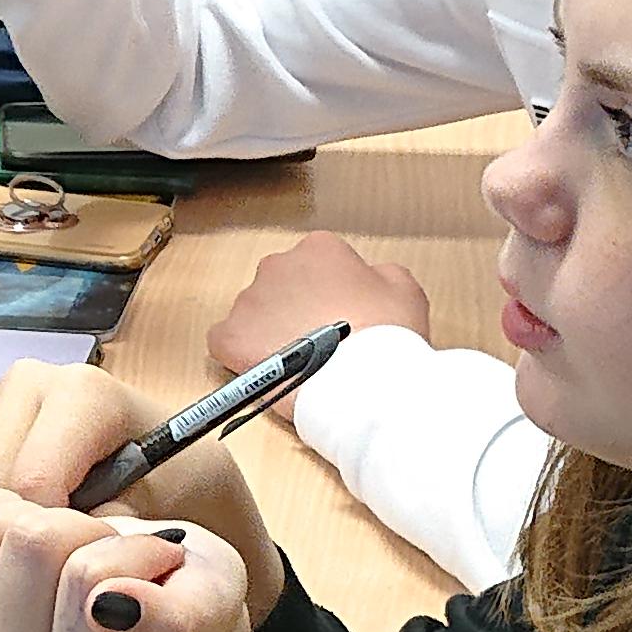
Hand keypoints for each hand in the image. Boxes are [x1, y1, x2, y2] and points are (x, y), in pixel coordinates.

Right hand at [0, 357, 280, 616]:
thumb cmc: (174, 497)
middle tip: (53, 575)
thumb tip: (77, 561)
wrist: (167, 482)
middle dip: (15, 542)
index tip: (73, 573)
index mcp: (83, 390)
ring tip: (38, 558)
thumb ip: (119, 533)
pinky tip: (8, 541)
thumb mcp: (168, 517)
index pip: (31, 482)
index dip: (46, 543)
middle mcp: (27, 379)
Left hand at [0, 492, 250, 631]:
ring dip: (39, 516)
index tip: (153, 567)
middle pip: (29, 545)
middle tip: (109, 553)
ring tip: (74, 547)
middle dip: (82, 528)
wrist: (148, 609)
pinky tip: (33, 537)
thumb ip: (176, 620)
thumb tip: (112, 606)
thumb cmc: (182, 604)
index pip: (87, 577)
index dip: (130, 550)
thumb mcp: (209, 608)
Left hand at [210, 234, 431, 377]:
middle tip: (318, 340)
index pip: (318, 264)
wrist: (362, 382)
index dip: (330, 293)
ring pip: (254, 313)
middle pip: (283, 285)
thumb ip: (382, 275)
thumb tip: (371, 278)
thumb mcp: (405, 290)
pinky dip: (239, 352)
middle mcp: (279, 266)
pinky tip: (262, 368)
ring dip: (269, 331)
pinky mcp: (231, 336)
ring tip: (295, 362)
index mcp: (319, 249)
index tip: (339, 315)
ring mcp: (251, 301)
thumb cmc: (386, 338)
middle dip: (296, 309)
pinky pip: (225, 340)